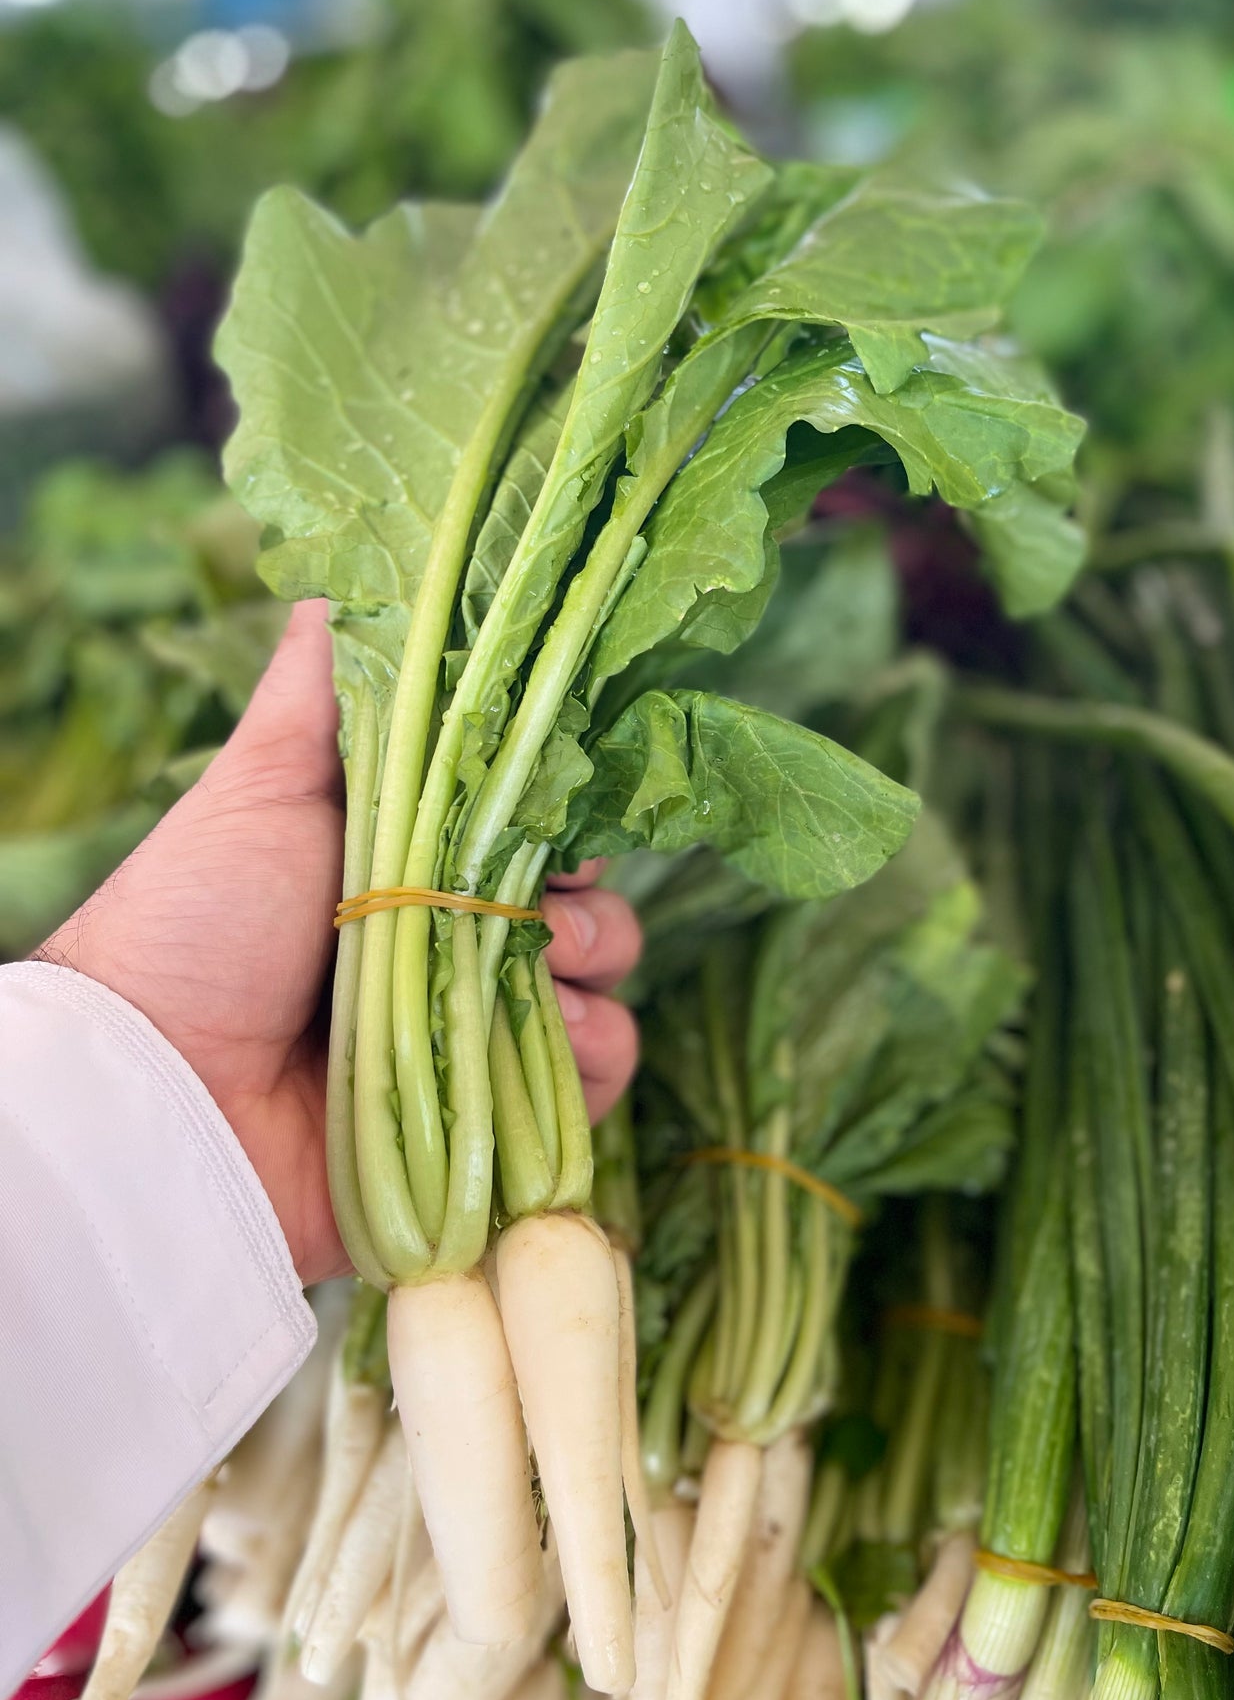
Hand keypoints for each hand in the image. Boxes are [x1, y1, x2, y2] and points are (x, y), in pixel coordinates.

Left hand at [37, 601, 640, 1283]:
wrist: (162, 1088)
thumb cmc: (201, 919)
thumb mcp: (261, 779)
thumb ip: (322, 685)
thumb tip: (352, 579)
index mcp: (411, 862)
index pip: (531, 824)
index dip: (564, 809)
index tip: (567, 801)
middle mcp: (451, 942)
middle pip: (584, 903)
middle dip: (591, 896)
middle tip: (549, 898)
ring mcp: (473, 1032)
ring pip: (605, 986)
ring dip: (598, 972)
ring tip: (539, 975)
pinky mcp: (489, 1119)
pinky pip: (594, 1082)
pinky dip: (593, 1062)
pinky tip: (551, 1045)